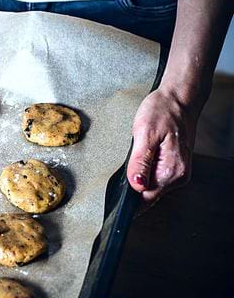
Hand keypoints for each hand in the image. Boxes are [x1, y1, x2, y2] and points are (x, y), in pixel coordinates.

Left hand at [126, 86, 199, 207]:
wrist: (179, 99)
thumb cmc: (163, 111)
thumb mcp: (145, 133)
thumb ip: (141, 162)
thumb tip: (136, 185)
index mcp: (172, 171)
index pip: (146, 198)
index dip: (129, 198)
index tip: (118, 191)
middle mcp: (178, 176)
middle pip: (147, 195)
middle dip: (133, 184)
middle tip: (130, 160)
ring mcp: (178, 172)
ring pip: (150, 187)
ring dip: (140, 175)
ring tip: (140, 153)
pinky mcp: (174, 167)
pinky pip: (155, 178)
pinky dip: (145, 170)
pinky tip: (145, 155)